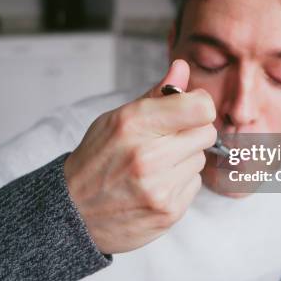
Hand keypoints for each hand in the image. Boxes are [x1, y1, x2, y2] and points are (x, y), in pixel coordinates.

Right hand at [64, 59, 216, 253]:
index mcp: (133, 125)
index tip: (188, 108)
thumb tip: (183, 68)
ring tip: (155, 164)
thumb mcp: (116, 118)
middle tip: (166, 138)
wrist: (74, 212)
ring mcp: (159, 188)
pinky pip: (195, 184)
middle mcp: (148, 157)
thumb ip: (155, 94)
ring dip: (184, 158)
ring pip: (200, 159)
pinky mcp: (168, 212)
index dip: (198, 104)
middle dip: (192, 131)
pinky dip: (180, 182)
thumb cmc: (96, 159)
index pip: (200, 107)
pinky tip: (156, 184)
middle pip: (206, 132)